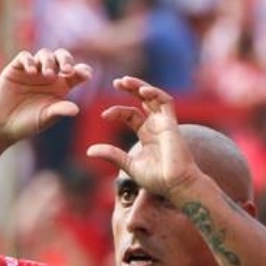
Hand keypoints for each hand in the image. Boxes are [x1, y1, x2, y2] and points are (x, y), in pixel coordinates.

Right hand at [0, 48, 92, 142]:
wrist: (1, 125)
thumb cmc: (27, 123)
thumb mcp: (46, 118)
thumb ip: (59, 110)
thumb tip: (76, 109)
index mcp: (61, 86)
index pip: (76, 73)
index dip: (83, 71)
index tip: (86, 75)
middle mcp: (49, 75)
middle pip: (62, 57)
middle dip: (66, 60)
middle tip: (67, 70)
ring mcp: (33, 70)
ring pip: (45, 54)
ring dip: (48, 62)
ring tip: (48, 74)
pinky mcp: (16, 68)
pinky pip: (25, 57)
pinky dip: (30, 61)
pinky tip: (32, 72)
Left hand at [86, 76, 199, 197]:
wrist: (176, 185)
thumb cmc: (157, 179)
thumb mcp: (129, 165)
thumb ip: (111, 154)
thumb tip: (89, 151)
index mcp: (147, 135)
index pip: (131, 114)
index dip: (117, 111)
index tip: (103, 115)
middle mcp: (156, 126)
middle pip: (143, 100)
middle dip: (130, 89)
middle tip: (116, 82)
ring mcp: (165, 124)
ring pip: (154, 97)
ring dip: (141, 86)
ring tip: (125, 80)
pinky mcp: (172, 124)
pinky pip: (166, 102)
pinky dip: (155, 93)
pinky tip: (142, 90)